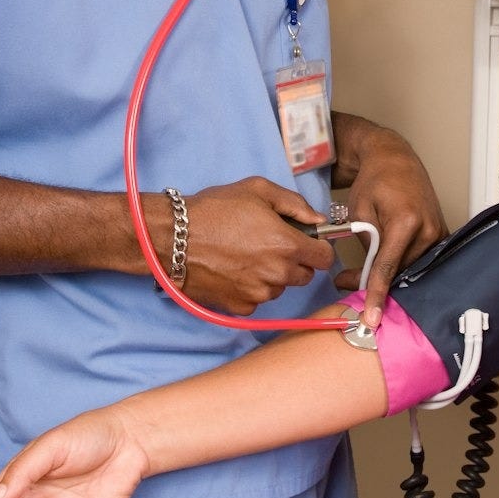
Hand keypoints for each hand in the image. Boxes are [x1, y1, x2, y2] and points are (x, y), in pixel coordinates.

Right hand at [153, 177, 334, 313]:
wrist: (173, 237)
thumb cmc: (216, 209)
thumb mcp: (259, 190)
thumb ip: (296, 205)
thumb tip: (318, 220)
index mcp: (287, 245)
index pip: (325, 259)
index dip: (319, 248)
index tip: (308, 242)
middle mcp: (277, 274)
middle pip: (304, 275)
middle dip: (295, 261)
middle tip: (272, 245)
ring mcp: (258, 294)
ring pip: (280, 288)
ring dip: (273, 276)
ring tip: (248, 255)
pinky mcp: (239, 307)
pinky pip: (257, 300)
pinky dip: (252, 288)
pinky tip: (235, 270)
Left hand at [330, 115, 446, 325]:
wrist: (395, 159)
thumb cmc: (374, 181)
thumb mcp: (359, 212)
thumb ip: (366, 246)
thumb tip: (366, 277)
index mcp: (406, 221)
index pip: (388, 267)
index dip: (377, 295)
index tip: (371, 318)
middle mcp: (428, 229)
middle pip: (401, 272)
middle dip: (375, 282)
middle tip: (346, 281)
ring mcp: (438, 232)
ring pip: (411, 268)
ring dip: (389, 274)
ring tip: (361, 270)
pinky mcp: (440, 234)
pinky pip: (421, 260)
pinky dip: (403, 266)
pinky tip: (386, 265)